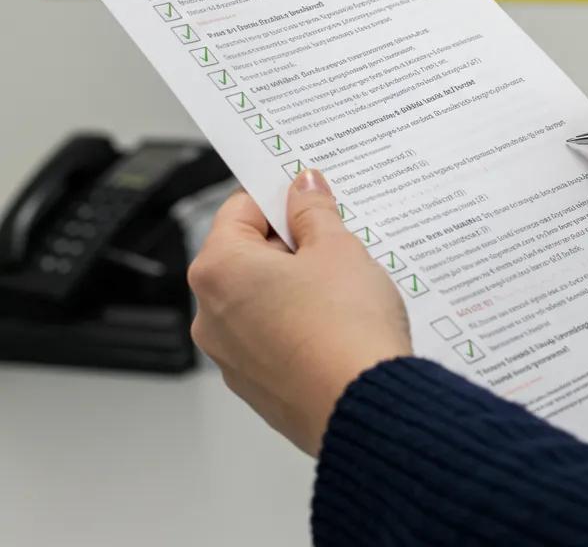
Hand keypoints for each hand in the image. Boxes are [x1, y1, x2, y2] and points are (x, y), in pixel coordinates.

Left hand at [188, 169, 410, 455]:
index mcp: (219, 270)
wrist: (365, 408)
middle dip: (292, 243)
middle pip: (248, 254)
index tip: (310, 197)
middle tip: (336, 242)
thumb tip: (303, 189)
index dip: (280, 197)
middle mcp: (211, 315)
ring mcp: (232, 356)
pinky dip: (300, 321)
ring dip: (298, 283)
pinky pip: (274, 336)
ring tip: (344, 286)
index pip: (239, 208)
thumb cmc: (345, 328)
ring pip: (262, 297)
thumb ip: (314, 211)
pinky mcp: (258, 386)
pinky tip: (339, 322)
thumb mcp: (337, 248)